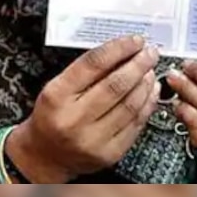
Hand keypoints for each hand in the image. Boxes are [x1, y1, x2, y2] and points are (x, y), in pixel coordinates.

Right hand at [8, 35, 160, 181]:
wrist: (45, 156)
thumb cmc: (53, 116)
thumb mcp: (58, 88)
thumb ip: (88, 70)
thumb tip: (125, 50)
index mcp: (56, 97)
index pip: (93, 64)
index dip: (119, 48)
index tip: (135, 40)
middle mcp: (73, 120)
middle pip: (116, 85)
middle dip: (139, 64)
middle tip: (151, 52)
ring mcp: (92, 140)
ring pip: (131, 104)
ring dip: (146, 83)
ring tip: (151, 70)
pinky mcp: (109, 153)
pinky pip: (137, 123)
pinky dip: (148, 103)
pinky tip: (152, 90)